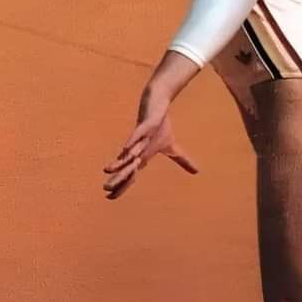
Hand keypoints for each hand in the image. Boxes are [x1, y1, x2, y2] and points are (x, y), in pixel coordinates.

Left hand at [102, 84, 198, 199]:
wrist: (158, 104)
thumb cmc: (160, 126)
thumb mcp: (173, 147)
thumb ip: (182, 161)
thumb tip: (197, 172)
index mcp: (142, 156)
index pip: (131, 174)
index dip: (121, 186)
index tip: (109, 197)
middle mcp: (138, 148)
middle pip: (126, 167)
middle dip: (117, 178)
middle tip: (105, 189)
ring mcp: (141, 137)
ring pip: (129, 152)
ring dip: (120, 162)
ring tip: (107, 170)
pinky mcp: (145, 125)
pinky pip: (138, 135)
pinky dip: (132, 142)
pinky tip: (125, 149)